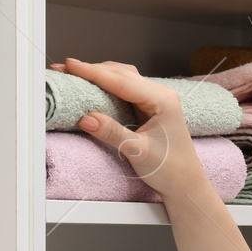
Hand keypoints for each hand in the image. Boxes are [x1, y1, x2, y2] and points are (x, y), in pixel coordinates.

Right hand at [57, 58, 207, 199]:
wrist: (185, 184)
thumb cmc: (171, 170)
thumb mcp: (138, 152)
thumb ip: (112, 133)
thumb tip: (86, 117)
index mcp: (162, 100)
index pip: (122, 81)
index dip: (94, 72)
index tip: (71, 66)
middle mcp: (160, 95)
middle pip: (121, 74)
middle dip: (92, 71)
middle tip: (66, 69)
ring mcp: (154, 100)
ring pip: (122, 79)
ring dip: (99, 76)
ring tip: (75, 76)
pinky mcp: (148, 108)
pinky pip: (124, 90)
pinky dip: (106, 87)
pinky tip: (92, 88)